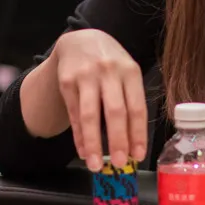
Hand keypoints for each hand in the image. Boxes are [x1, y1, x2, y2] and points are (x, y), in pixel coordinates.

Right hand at [53, 29, 147, 171]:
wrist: (80, 40)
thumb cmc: (110, 63)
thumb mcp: (126, 73)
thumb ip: (130, 101)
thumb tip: (132, 142)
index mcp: (130, 71)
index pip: (136, 107)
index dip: (138, 133)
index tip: (138, 155)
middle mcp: (109, 72)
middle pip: (115, 112)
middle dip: (118, 140)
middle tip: (120, 163)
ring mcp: (86, 76)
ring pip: (90, 115)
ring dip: (93, 143)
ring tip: (96, 164)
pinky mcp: (67, 82)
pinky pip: (75, 114)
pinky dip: (79, 136)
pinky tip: (83, 150)